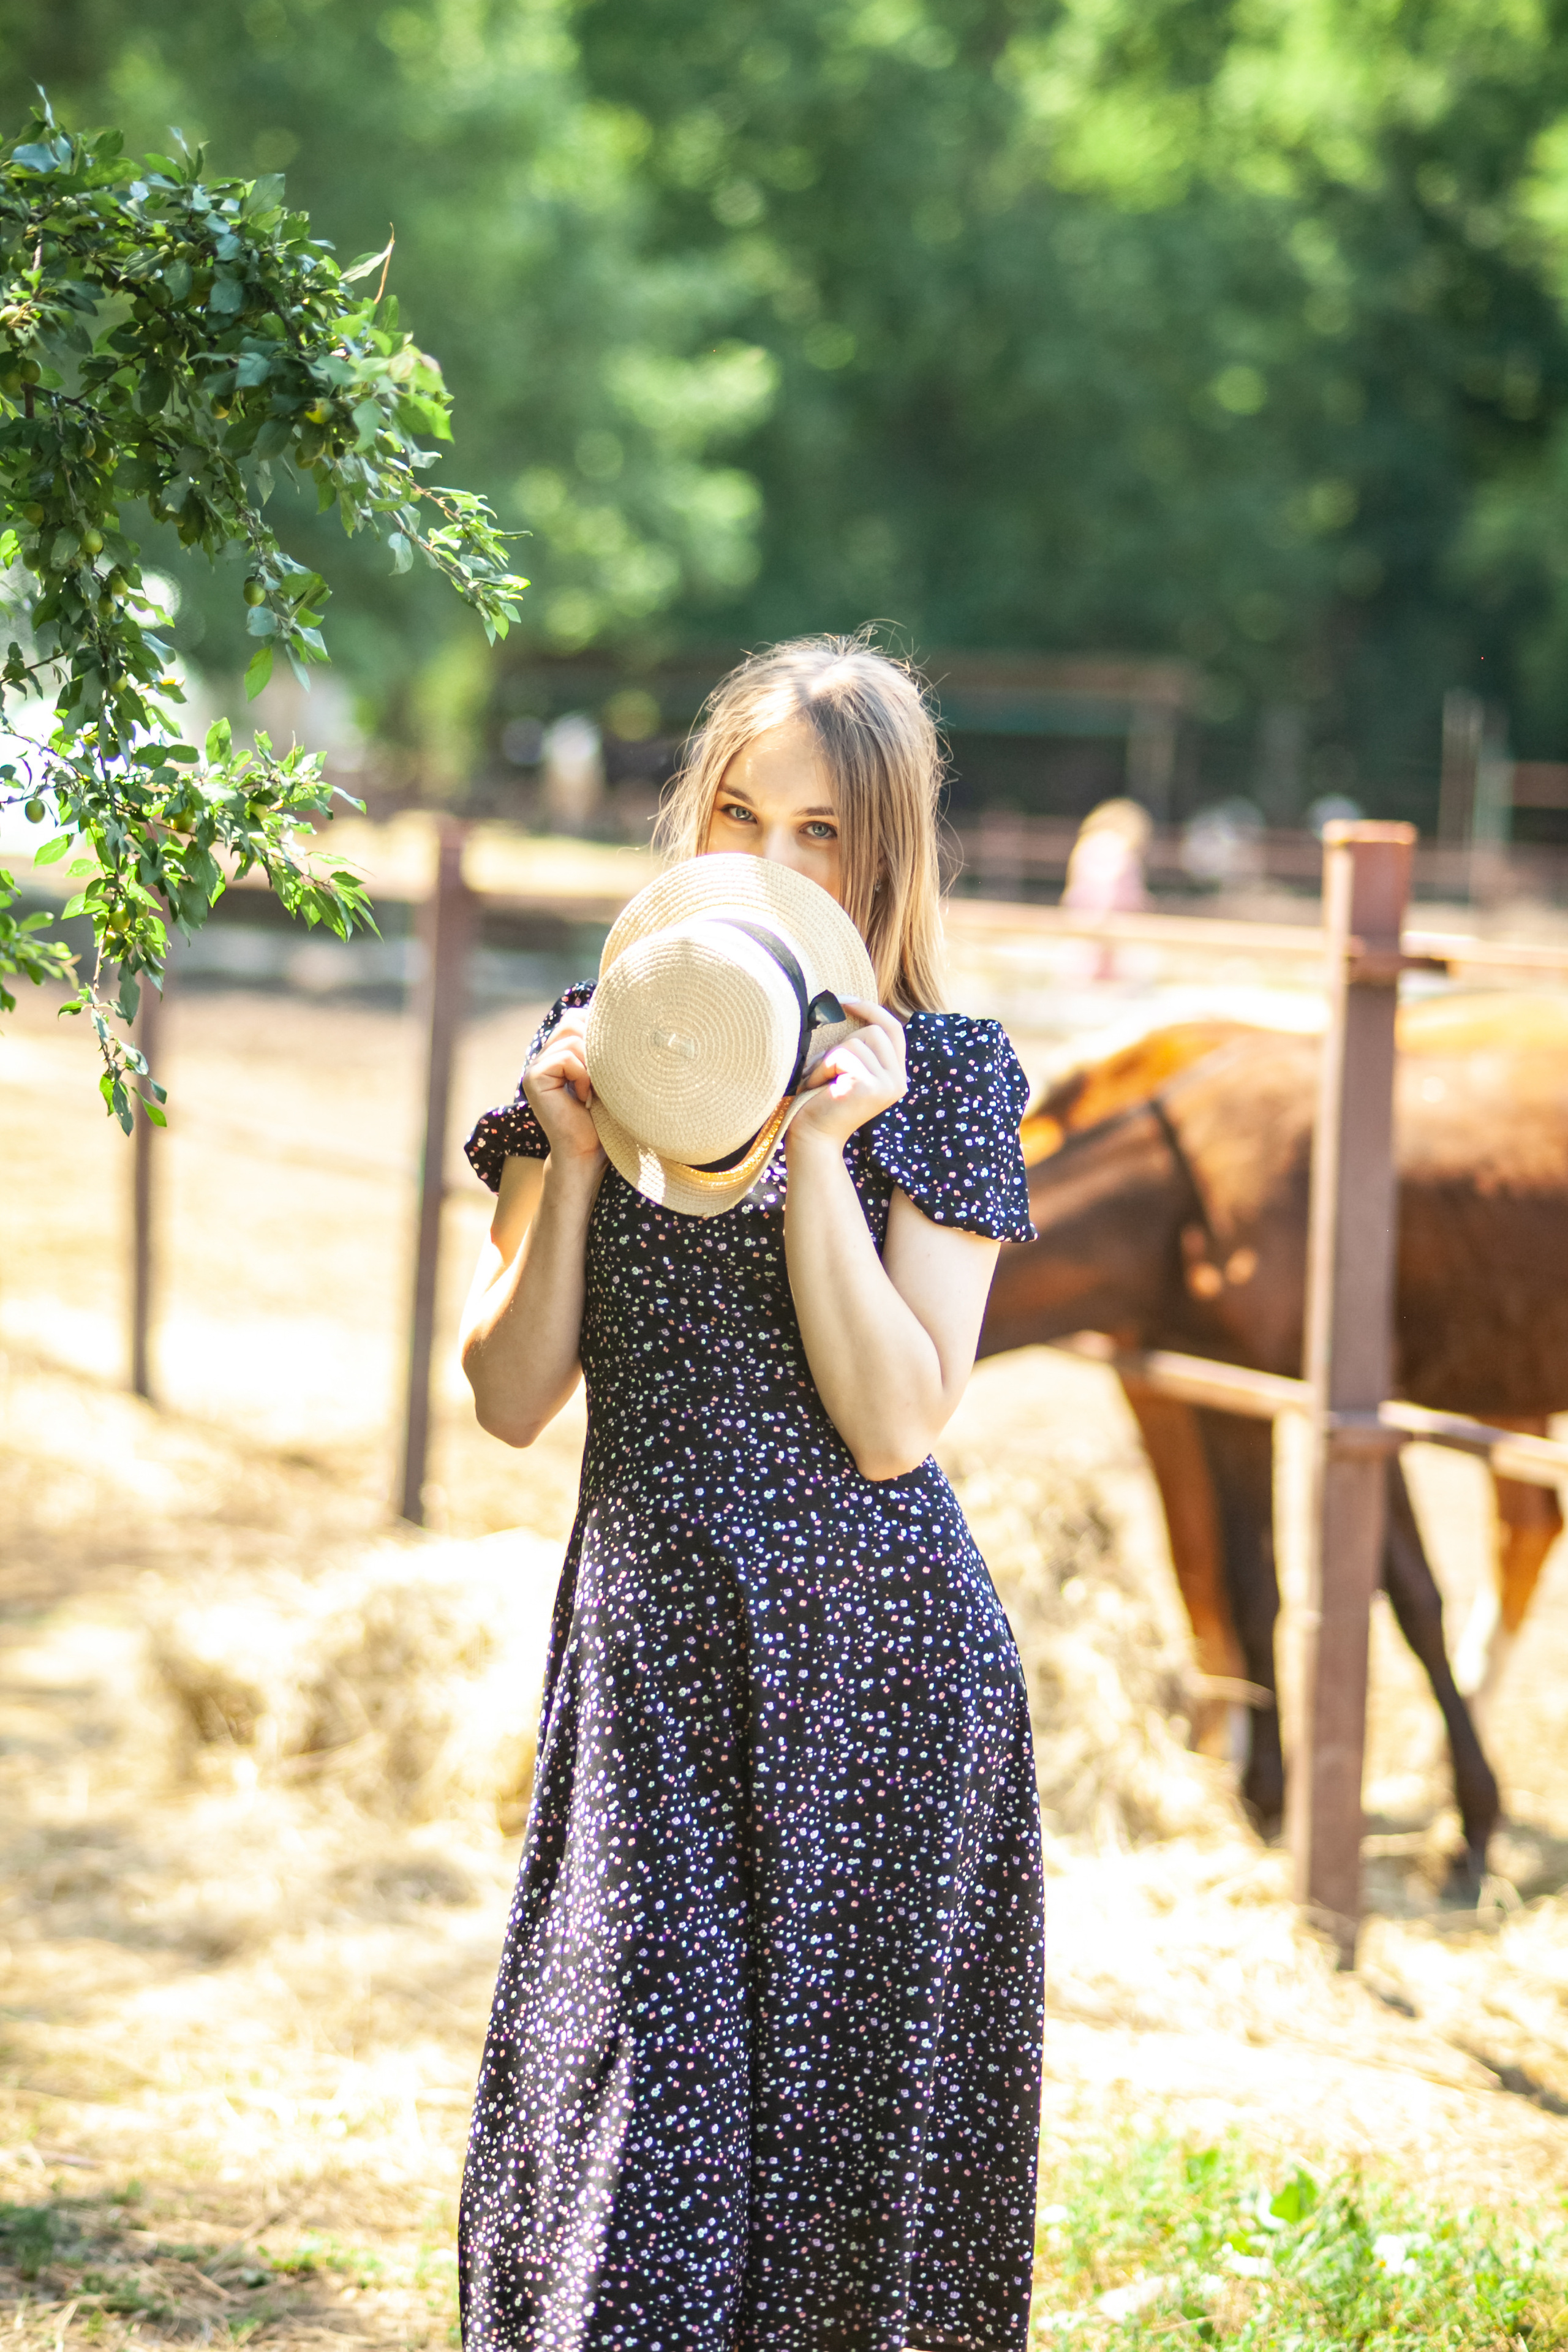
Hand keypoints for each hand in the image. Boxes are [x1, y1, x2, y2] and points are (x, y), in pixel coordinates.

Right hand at [521, 1005, 605, 1167]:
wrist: (589, 1151)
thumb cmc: (606, 1115)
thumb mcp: (609, 1072)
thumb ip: (604, 1044)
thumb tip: (618, 1010)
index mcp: (560, 1049)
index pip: (579, 1016)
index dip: (599, 1030)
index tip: (611, 1060)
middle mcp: (545, 1053)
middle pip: (574, 1020)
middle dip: (596, 1045)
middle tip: (602, 1077)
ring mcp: (536, 1065)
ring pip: (572, 1037)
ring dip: (592, 1063)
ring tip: (593, 1089)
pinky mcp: (533, 1077)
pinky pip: (566, 1057)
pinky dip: (582, 1075)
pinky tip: (583, 1097)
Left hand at [786, 997, 906, 1154]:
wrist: (811, 1139)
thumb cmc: (819, 1101)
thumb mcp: (844, 1069)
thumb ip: (857, 1046)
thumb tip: (848, 1002)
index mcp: (895, 1075)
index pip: (893, 1029)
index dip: (871, 1009)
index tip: (843, 1001)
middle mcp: (898, 1081)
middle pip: (875, 1031)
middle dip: (843, 1044)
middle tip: (823, 1071)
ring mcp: (889, 1084)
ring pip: (856, 1042)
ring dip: (830, 1058)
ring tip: (820, 1082)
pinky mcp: (872, 1087)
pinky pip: (843, 1055)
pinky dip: (824, 1067)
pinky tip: (819, 1088)